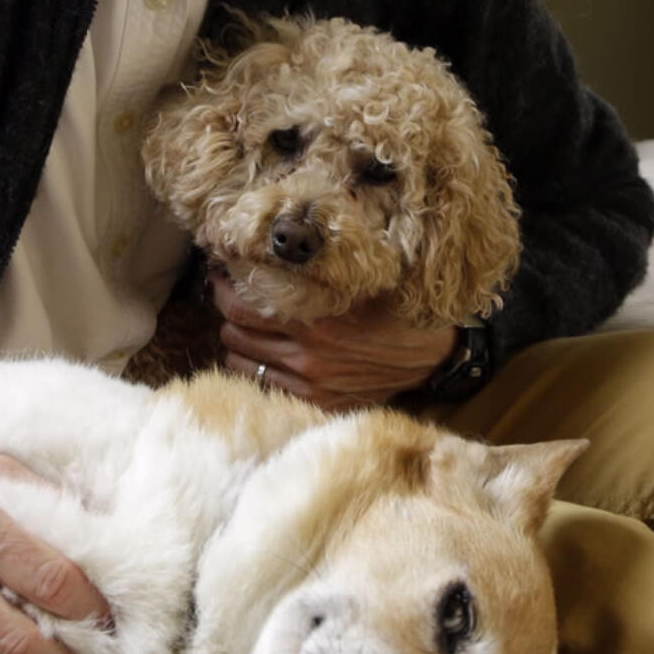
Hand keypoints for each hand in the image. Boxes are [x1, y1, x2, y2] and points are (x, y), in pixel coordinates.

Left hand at [208, 267, 456, 411]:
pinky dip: (254, 367)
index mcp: (314, 319)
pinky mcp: (315, 404)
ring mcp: (308, 384)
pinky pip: (260, 386)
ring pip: (238, 361)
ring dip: (238, 340)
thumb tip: (270, 249)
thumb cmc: (393, 309)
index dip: (222, 286)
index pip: (240, 304)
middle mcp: (305, 356)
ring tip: (247, 325)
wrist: (432, 356)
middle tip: (232, 294)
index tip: (221, 272)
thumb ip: (315, 272)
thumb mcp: (358, 281)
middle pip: (233, 331)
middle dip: (228, 310)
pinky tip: (264, 353)